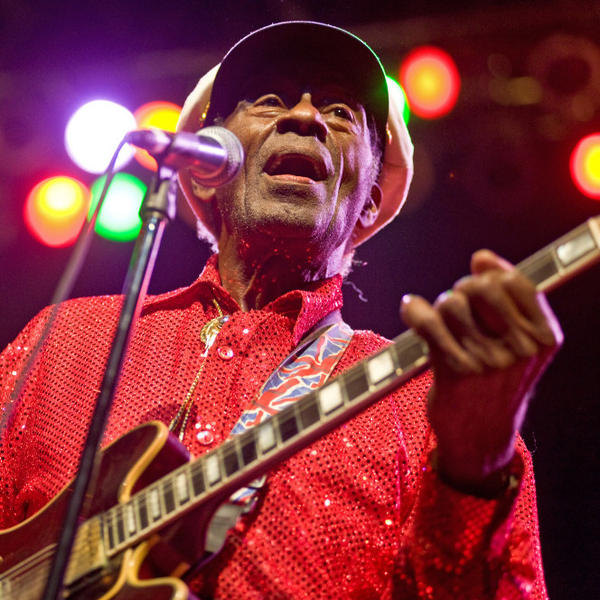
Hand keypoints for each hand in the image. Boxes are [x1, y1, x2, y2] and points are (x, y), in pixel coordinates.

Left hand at [400, 250, 562, 491]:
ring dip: (439, 309)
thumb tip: (482, 257)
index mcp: (544, 337)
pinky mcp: (456, 371)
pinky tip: (410, 309)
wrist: (481, 435)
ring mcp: (489, 361)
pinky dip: (414, 311)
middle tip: (456, 309)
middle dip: (461, 291)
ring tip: (442, 326)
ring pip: (451, 303)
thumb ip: (506, 298)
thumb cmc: (496, 381)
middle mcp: (521, 349)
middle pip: (478, 288)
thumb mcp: (517, 344)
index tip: (477, 276)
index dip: (490, 274)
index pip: (514, 281)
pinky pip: (428, 323)